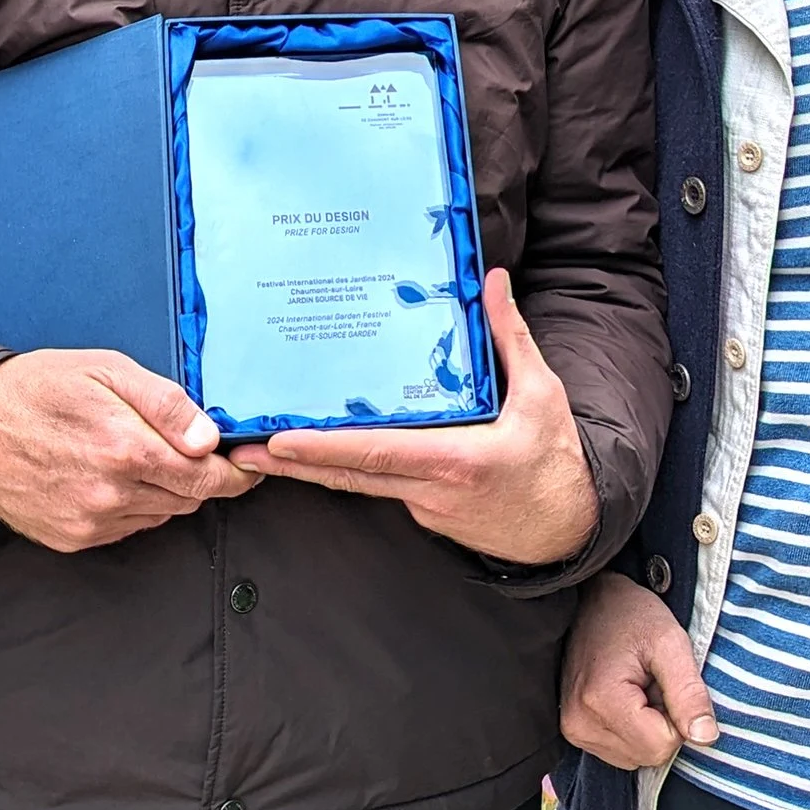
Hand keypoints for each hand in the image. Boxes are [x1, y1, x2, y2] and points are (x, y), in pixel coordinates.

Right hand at [0, 349, 260, 553]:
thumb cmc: (39, 387)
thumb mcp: (108, 370)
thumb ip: (166, 404)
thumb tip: (209, 439)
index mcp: (125, 448)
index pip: (206, 478)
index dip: (234, 474)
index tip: (245, 465)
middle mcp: (110, 494)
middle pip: (188, 499)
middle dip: (198, 476)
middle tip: (185, 448)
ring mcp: (89, 522)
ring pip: (160, 515)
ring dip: (165, 491)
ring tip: (136, 455)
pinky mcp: (71, 538)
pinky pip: (127, 528)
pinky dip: (133, 506)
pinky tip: (110, 476)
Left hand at [230, 268, 598, 564]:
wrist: (566, 528)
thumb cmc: (554, 460)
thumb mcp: (543, 394)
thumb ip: (511, 337)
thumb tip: (494, 281)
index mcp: (456, 461)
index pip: (377, 455)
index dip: (324, 450)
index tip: (281, 442)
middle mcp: (430, 489)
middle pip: (349, 476)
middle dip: (293, 464)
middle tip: (243, 449)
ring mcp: (422, 505)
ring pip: (356, 485)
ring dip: (309, 470)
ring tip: (261, 450)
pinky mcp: (422, 510)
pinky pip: (377, 487)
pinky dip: (345, 471)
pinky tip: (320, 453)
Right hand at [561, 572, 718, 768]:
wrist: (589, 599)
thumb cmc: (631, 614)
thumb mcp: (670, 641)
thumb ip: (689, 692)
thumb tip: (706, 738)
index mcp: (602, 702)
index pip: (662, 746)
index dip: (676, 716)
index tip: (663, 681)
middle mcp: (580, 725)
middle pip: (649, 755)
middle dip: (662, 722)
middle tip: (650, 681)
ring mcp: (573, 730)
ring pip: (636, 758)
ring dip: (647, 727)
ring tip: (637, 685)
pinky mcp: (574, 731)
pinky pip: (621, 752)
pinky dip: (632, 729)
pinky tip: (625, 696)